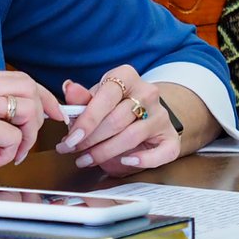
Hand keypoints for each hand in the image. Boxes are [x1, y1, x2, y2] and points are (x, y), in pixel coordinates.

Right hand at [0, 67, 63, 193]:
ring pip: (28, 110)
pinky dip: (10, 154)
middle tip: (32, 139)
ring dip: (26, 138)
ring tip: (9, 154)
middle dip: (42, 114)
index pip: (19, 78)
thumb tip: (30, 112)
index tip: (54, 113)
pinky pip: (14, 136)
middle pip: (29, 86)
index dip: (43, 96)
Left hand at [53, 64, 180, 176]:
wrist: (144, 113)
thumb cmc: (113, 106)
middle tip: (72, 150)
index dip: (87, 120)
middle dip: (90, 140)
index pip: (106, 96)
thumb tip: (68, 88)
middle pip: (116, 120)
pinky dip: (144, 160)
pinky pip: (163, 152)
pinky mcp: (171, 137)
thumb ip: (82, 98)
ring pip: (131, 137)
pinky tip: (126, 162)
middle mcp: (148, 93)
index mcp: (127, 76)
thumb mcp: (95, 98)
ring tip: (85, 159)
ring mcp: (161, 115)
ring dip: (105, 152)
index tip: (71, 138)